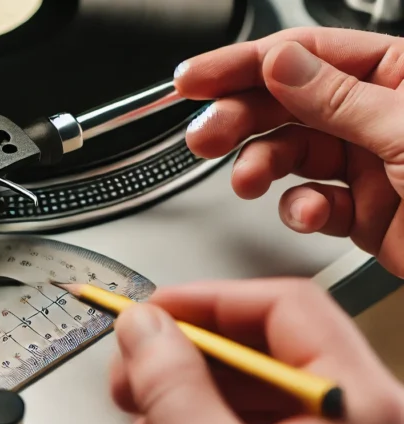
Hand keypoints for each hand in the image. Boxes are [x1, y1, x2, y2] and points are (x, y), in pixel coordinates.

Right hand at [110, 279, 403, 423]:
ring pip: (262, 389)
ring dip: (194, 393)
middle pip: (270, 346)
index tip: (153, 311)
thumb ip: (171, 384)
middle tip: (134, 364)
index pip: (283, 307)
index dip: (207, 300)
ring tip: (143, 414)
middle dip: (190, 353)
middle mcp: (369, 422)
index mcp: (361, 406)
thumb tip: (145, 327)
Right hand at [173, 28, 403, 275]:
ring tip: (250, 182)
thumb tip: (279, 64)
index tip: (195, 79)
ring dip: (264, 167)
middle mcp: (379, 114)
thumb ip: (337, 98)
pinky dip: (302, 210)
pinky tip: (311, 214)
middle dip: (242, 118)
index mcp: (399, 75)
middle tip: (205, 135)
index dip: (243, 64)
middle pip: (288, 102)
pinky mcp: (365, 211)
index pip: (305, 55)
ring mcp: (370, 163)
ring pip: (292, 153)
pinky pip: (313, 202)